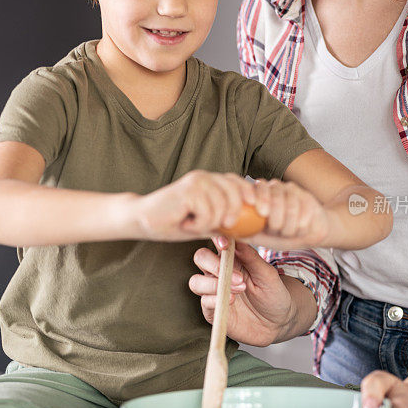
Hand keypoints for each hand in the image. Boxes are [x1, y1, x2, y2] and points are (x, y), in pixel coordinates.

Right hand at [131, 170, 256, 241]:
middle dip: (235, 214)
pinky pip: (208, 214)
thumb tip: (253, 231)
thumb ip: (225, 223)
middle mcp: (206, 176)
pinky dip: (198, 225)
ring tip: (193, 224)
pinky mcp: (189, 190)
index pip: (240, 184)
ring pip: (222, 207)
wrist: (143, 220)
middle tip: (221, 227)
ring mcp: (197, 181)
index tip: (265, 213)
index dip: (254, 197)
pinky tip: (185, 223)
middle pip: (236, 193)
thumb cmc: (174, 222)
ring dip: (209, 223)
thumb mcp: (206, 224)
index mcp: (212, 181)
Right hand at [189, 239, 298, 345]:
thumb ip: (252, 257)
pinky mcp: (212, 310)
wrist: (278, 322)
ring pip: (196, 282)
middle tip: (238, 277)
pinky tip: (232, 301)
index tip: (224, 244)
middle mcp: (219, 272)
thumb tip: (238, 240)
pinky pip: (204, 302)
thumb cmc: (273, 293)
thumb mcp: (267, 274)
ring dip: (214, 284)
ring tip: (239, 290)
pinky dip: (214, 300)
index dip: (216, 239)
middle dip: (214, 264)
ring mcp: (214, 291)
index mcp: (233, 258)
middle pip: (200, 258)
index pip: (217, 242)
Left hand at [248, 178, 334, 248]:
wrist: (309, 235)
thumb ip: (245, 232)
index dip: (261, 198)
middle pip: (275, 196)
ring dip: (289, 225)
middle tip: (277, 230)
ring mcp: (290, 190)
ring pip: (290, 204)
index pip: (259, 188)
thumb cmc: (282, 236)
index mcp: (260, 195)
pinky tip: (300, 228)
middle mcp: (274, 188)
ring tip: (288, 232)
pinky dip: (300, 224)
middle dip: (276, 219)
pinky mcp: (305, 195)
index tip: (262, 213)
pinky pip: (303, 209)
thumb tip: (227, 231)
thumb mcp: (261, 237)